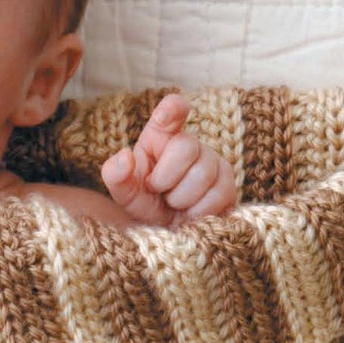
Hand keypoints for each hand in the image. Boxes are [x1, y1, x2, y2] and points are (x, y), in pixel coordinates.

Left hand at [99, 93, 237, 226]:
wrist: (167, 233)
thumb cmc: (145, 204)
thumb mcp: (123, 192)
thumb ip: (115, 174)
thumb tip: (125, 156)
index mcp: (160, 137)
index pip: (172, 111)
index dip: (172, 109)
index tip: (166, 114)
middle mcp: (190, 144)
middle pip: (186, 147)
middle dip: (166, 178)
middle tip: (159, 192)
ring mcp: (212, 163)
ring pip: (202, 174)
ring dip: (181, 199)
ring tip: (175, 204)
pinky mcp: (227, 185)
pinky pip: (217, 195)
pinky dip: (198, 212)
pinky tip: (190, 214)